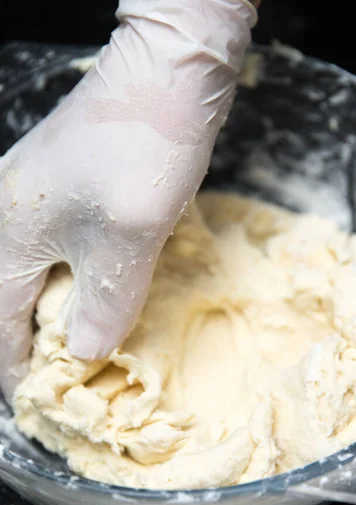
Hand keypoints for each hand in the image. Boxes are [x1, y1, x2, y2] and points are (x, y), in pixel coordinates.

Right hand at [0, 0, 256, 398]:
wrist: (168, 75)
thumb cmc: (142, 150)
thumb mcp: (127, 240)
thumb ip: (105, 303)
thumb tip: (89, 352)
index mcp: (9, 237)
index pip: (0, 326)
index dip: (19, 372)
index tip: (42, 407)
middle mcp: (13, 221)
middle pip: (14, 304)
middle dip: (42, 348)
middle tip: (73, 386)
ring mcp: (41, 203)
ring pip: (41, 280)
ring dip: (65, 318)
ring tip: (92, 352)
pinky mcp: (71, 194)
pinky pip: (66, 256)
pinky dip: (83, 286)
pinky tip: (108, 299)